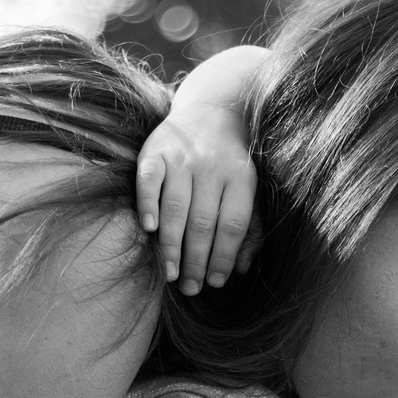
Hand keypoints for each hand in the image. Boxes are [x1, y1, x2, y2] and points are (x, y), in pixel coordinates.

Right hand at [136, 46, 264, 292]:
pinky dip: (148, 205)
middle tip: (190, 288)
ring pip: (176, 208)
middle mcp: (211, 167)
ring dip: (171, 245)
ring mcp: (182, 158)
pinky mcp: (155, 151)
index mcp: (240, 178)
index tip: (215, 283)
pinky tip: (150, 230)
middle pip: (203, 222)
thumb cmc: (230, 163)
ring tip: (170, 274)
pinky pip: (149, 181)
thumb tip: (240, 269)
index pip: (232, 224)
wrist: (211, 110)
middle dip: (196, 260)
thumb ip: (249, 228)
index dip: (223, 256)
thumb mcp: (248, 190)